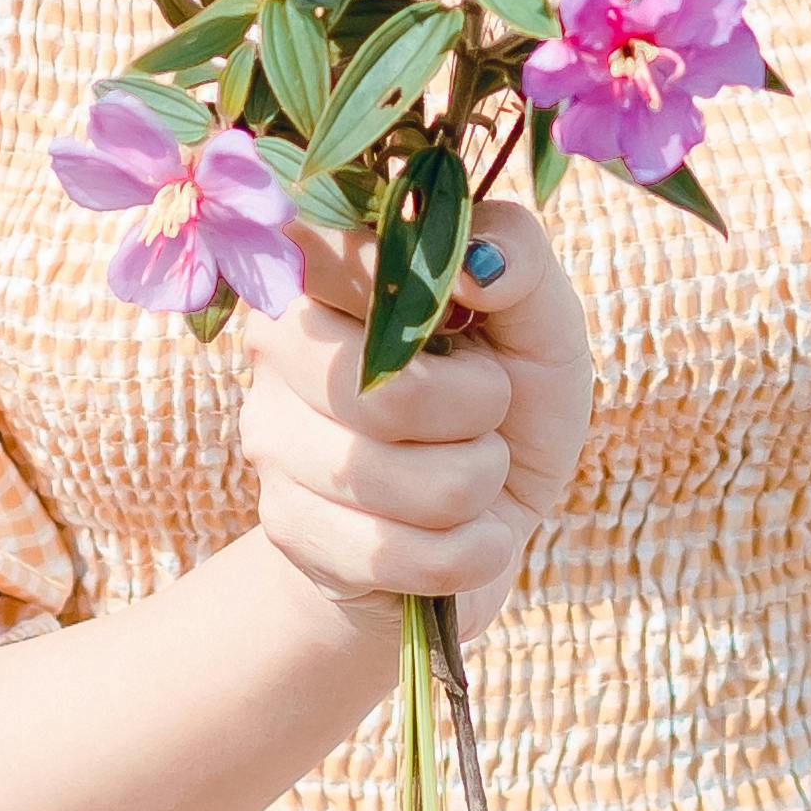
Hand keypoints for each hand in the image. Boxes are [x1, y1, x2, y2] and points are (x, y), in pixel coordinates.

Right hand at [239, 209, 591, 639]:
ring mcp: (271, 439)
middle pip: (392, 395)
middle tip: (487, 404)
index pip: (347, 254)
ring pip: (408, 487)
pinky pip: (404, 556)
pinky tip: (463, 531)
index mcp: (327, 265)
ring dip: (479, 484)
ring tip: (472, 468)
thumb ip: (520, 256)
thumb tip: (478, 263)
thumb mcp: (539, 316)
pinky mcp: (290, 528)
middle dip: (481, 412)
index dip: (426, 296)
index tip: (466, 315)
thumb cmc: (509, 391)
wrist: (480, 513)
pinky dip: (469, 552)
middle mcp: (278, 343)